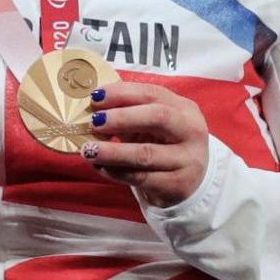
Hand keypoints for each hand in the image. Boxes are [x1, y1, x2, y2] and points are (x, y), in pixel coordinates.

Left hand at [81, 81, 209, 207]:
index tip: (95, 97)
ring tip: (88, 150)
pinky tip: (100, 167)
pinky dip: (116, 172)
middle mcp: (191, 131)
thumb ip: (129, 113)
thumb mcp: (153, 125)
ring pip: (146, 154)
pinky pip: (141, 178)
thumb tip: (93, 106)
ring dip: (113, 151)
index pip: (152, 93)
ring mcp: (187, 160)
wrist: (189, 182)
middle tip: (95, 122)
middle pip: (158, 117)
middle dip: (122, 118)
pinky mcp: (178, 185)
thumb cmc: (163, 145)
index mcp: (184, 109)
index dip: (122, 93)